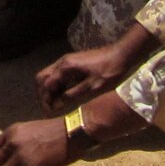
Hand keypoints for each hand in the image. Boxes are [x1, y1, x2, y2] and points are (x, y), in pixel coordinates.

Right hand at [35, 27, 154, 111]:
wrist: (121, 54)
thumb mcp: (92, 87)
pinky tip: (65, 95)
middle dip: (43, 93)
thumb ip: (73, 94)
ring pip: (50, 75)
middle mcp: (63, 62)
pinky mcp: (73, 63)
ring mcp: (68, 61)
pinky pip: (59, 74)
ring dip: (50, 89)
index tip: (50, 111)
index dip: (46, 99)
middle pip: (42, 77)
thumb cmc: (108, 71)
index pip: (46, 84)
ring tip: (57, 104)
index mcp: (66, 67)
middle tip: (51, 106)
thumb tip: (57, 103)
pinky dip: (58, 85)